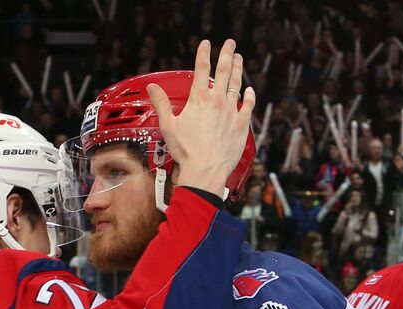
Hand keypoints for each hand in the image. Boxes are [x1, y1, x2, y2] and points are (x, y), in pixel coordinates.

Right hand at [150, 38, 255, 196]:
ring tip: (240, 59)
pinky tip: (249, 90)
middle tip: (231, 44)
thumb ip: (161, 103)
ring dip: (238, 70)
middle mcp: (217, 101)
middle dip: (227, 54)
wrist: (206, 170)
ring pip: (237, 85)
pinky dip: (249, 96)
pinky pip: (248, 106)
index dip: (204, 53)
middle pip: (223, 71)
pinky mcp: (242, 125)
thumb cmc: (186, 151)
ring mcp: (231, 112)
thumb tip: (152, 87)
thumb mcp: (168, 125)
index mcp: (199, 99)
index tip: (206, 43)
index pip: (201, 68)